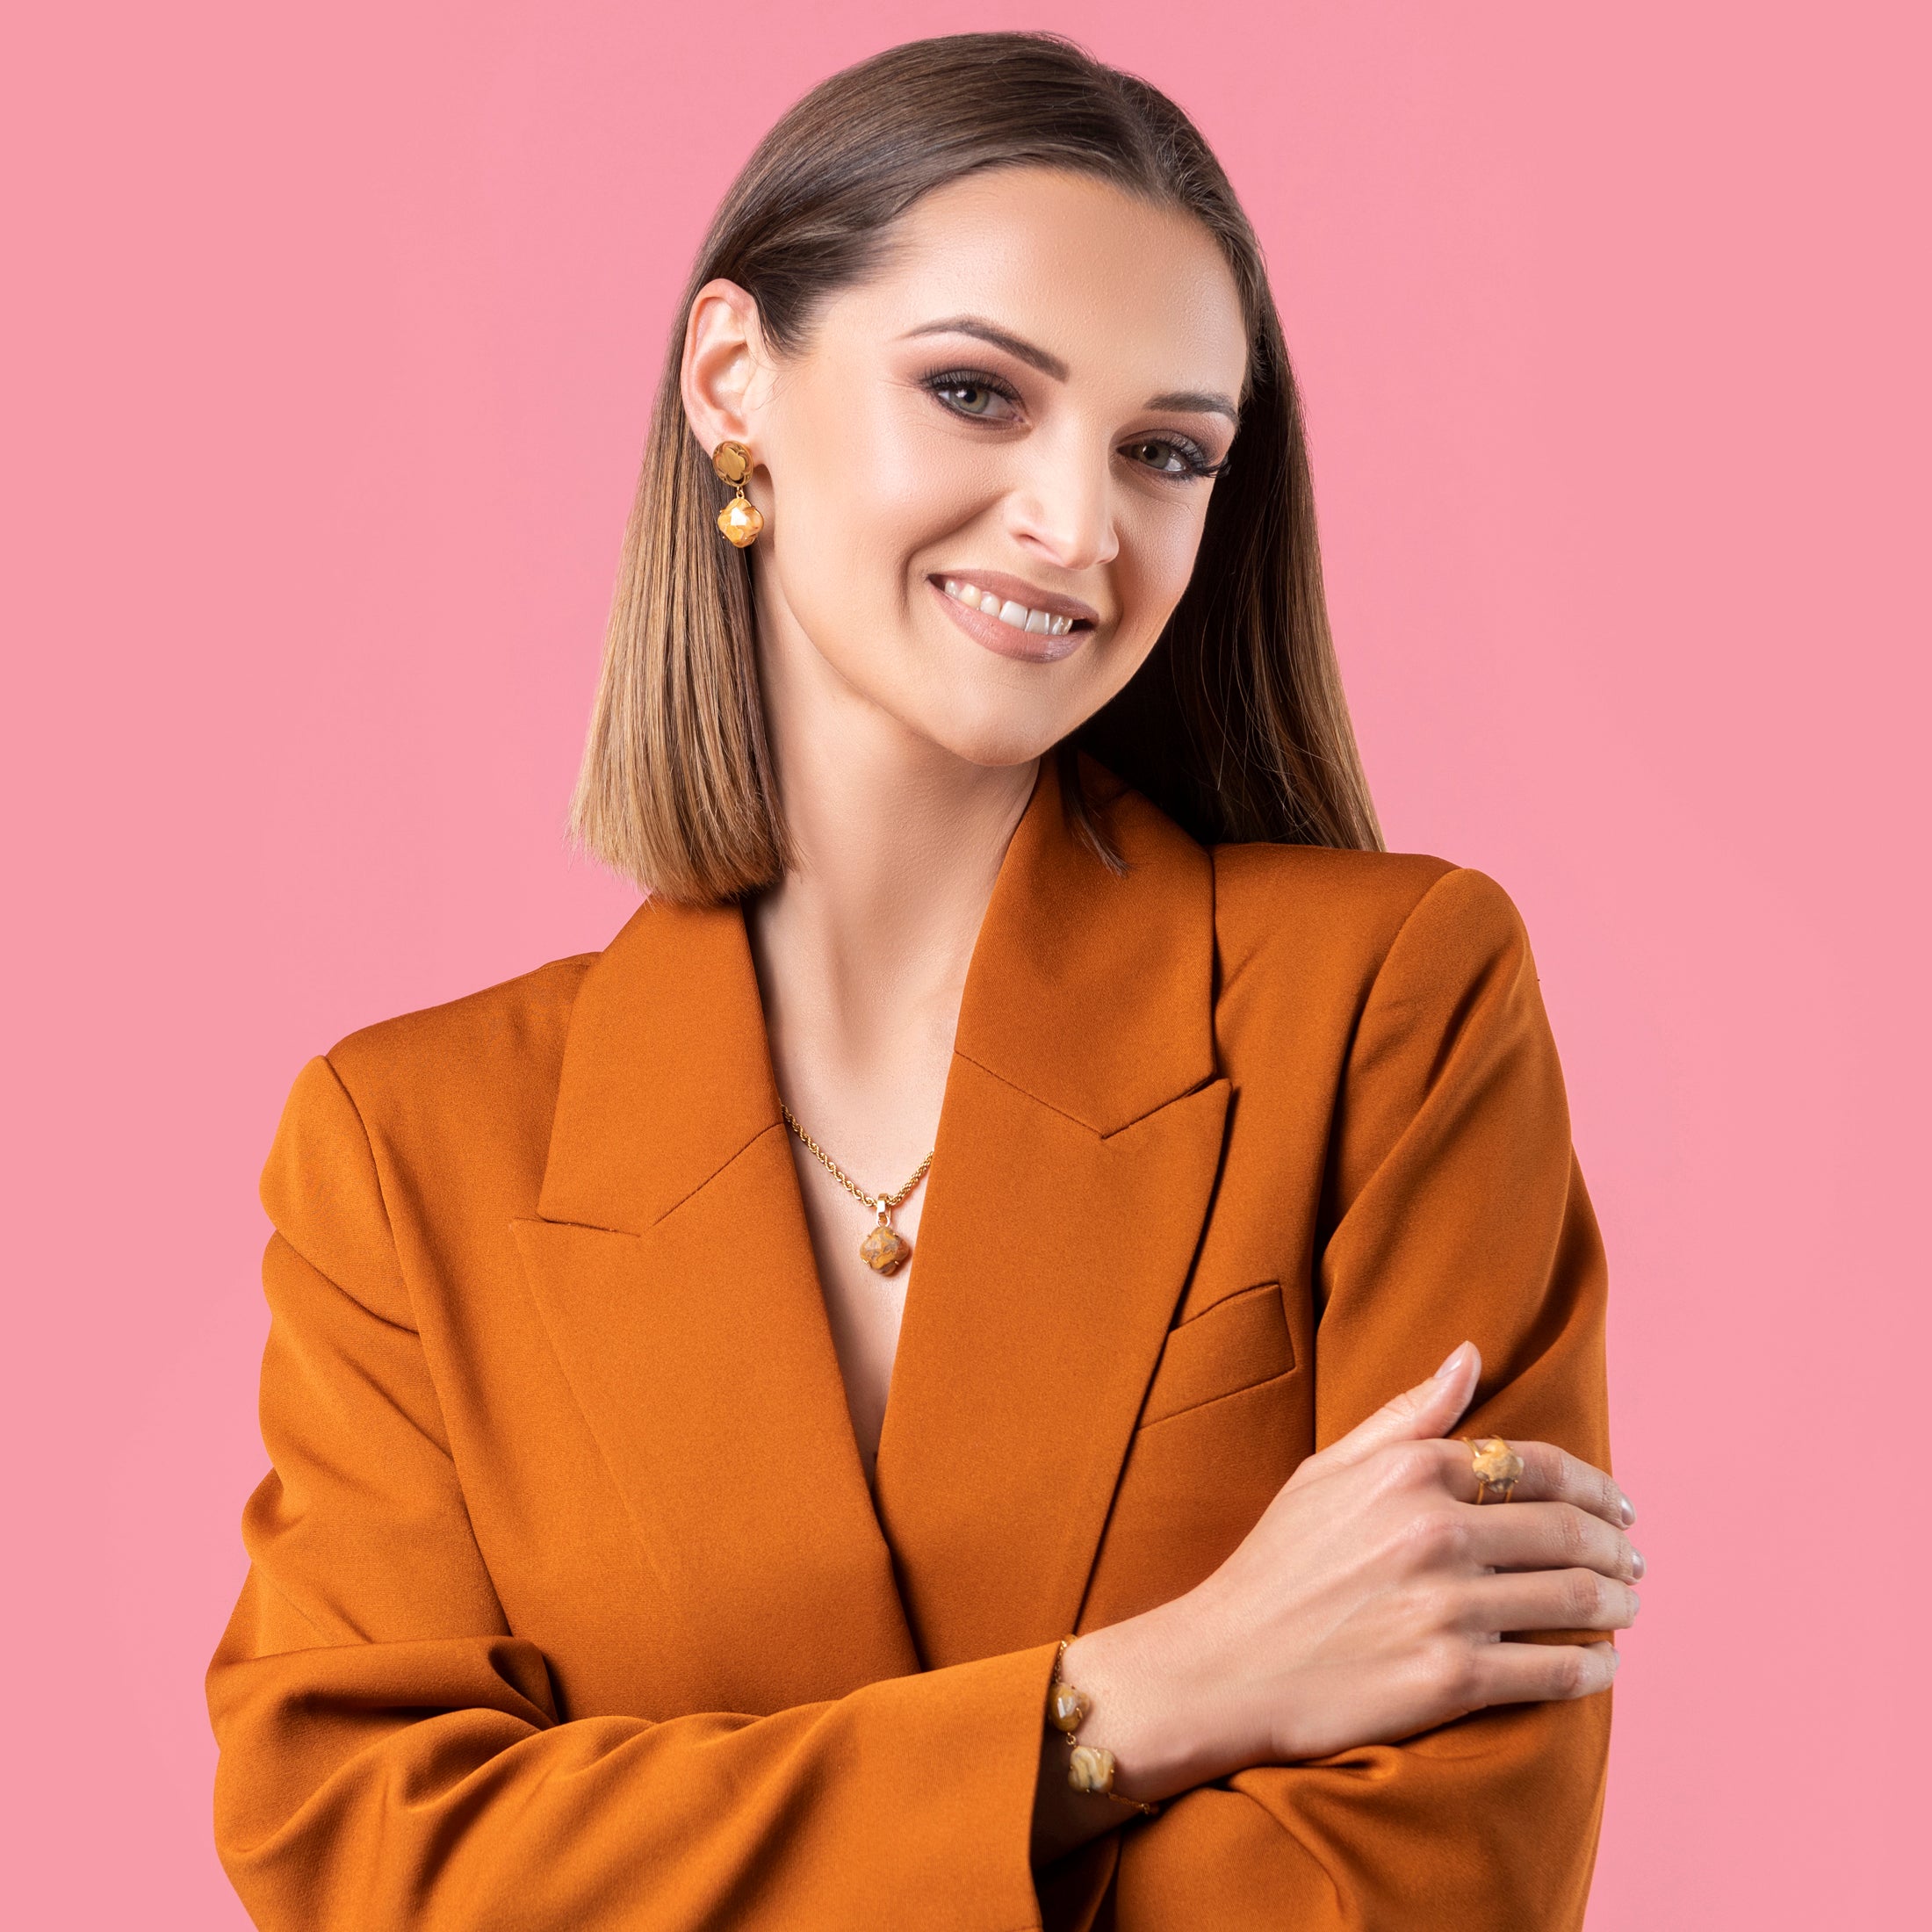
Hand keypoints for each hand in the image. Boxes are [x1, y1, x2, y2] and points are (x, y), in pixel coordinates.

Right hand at [1062, 1343, 1638, 1800]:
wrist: (1225, 1666)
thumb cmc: (1276, 1565)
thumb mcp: (1327, 1470)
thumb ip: (1406, 1414)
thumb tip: (1470, 1353)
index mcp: (1408, 1471)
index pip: (1536, 1466)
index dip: (1595, 1487)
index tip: (1620, 1508)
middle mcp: (1434, 1530)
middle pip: (1568, 1532)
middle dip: (1617, 1549)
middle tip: (1634, 1564)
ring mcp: (1446, 1605)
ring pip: (1575, 1598)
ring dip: (1617, 1605)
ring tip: (1626, 1610)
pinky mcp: (1452, 1677)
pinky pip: (1557, 1670)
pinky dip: (1595, 1668)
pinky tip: (1602, 1666)